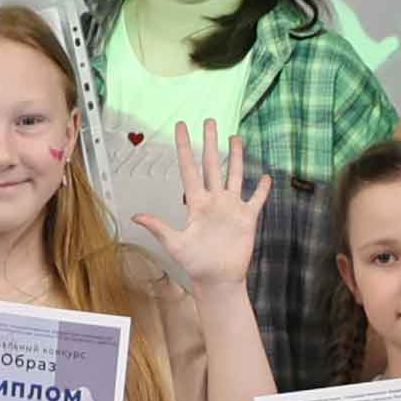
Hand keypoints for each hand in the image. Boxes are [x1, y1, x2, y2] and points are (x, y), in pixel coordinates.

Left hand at [131, 119, 265, 292]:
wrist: (217, 279)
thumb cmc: (195, 264)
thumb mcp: (175, 244)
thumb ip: (159, 228)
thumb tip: (135, 217)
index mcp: (196, 203)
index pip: (189, 168)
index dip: (184, 147)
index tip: (181, 127)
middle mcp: (213, 200)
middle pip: (211, 164)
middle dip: (210, 142)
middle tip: (210, 121)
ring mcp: (231, 208)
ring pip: (234, 175)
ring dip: (235, 157)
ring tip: (235, 137)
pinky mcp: (247, 218)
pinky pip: (256, 200)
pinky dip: (261, 189)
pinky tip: (266, 176)